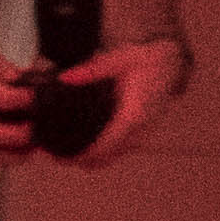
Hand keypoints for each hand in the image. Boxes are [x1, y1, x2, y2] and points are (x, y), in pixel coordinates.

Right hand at [0, 31, 35, 162]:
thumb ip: (4, 68)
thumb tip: (29, 78)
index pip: (3, 99)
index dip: (26, 98)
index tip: (39, 93)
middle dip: (24, 135)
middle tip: (39, 125)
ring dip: (18, 155)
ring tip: (36, 146)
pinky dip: (10, 156)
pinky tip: (24, 147)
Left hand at [65, 37, 189, 166]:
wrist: (170, 65)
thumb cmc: (144, 61)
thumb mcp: (118, 59)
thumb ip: (91, 70)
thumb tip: (65, 78)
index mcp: (132, 117)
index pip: (102, 148)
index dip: (78, 156)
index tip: (56, 153)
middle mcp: (137, 133)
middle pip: (101, 160)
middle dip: (75, 160)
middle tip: (49, 152)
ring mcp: (138, 138)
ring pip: (107, 160)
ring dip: (85, 160)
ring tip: (59, 151)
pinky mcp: (137, 137)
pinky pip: (113, 154)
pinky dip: (96, 155)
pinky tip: (78, 146)